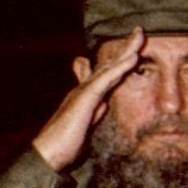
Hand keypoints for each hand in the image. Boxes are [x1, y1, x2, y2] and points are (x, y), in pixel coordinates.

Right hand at [32, 27, 143, 170]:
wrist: (48, 155)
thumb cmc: (64, 145)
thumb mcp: (85, 127)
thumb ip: (94, 114)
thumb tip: (104, 104)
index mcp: (86, 98)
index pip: (106, 76)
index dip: (119, 63)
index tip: (132, 52)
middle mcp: (84, 90)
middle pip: (109, 66)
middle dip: (125, 49)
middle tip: (138, 32)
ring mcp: (83, 92)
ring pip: (109, 67)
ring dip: (126, 50)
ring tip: (139, 35)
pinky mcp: (85, 98)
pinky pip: (106, 78)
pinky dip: (120, 66)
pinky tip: (133, 56)